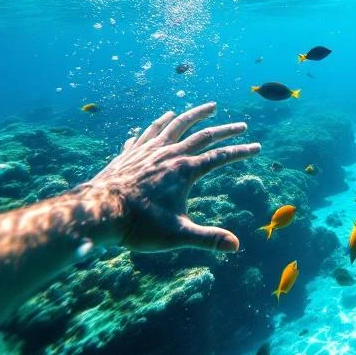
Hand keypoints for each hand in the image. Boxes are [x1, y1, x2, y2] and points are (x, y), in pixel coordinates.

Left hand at [79, 102, 259, 252]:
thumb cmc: (138, 225)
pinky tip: (158, 122)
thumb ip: (208, 239)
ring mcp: (148, 150)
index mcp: (184, 171)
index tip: (257, 147)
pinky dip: (156, 125)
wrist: (98, 211)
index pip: (220, 157)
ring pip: (175, 125)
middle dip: (226, 130)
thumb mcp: (178, 235)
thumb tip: (236, 246)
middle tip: (241, 124)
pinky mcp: (130, 153)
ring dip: (194, 115)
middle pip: (203, 135)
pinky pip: (146, 133)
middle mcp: (169, 154)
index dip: (241, 152)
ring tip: (206, 107)